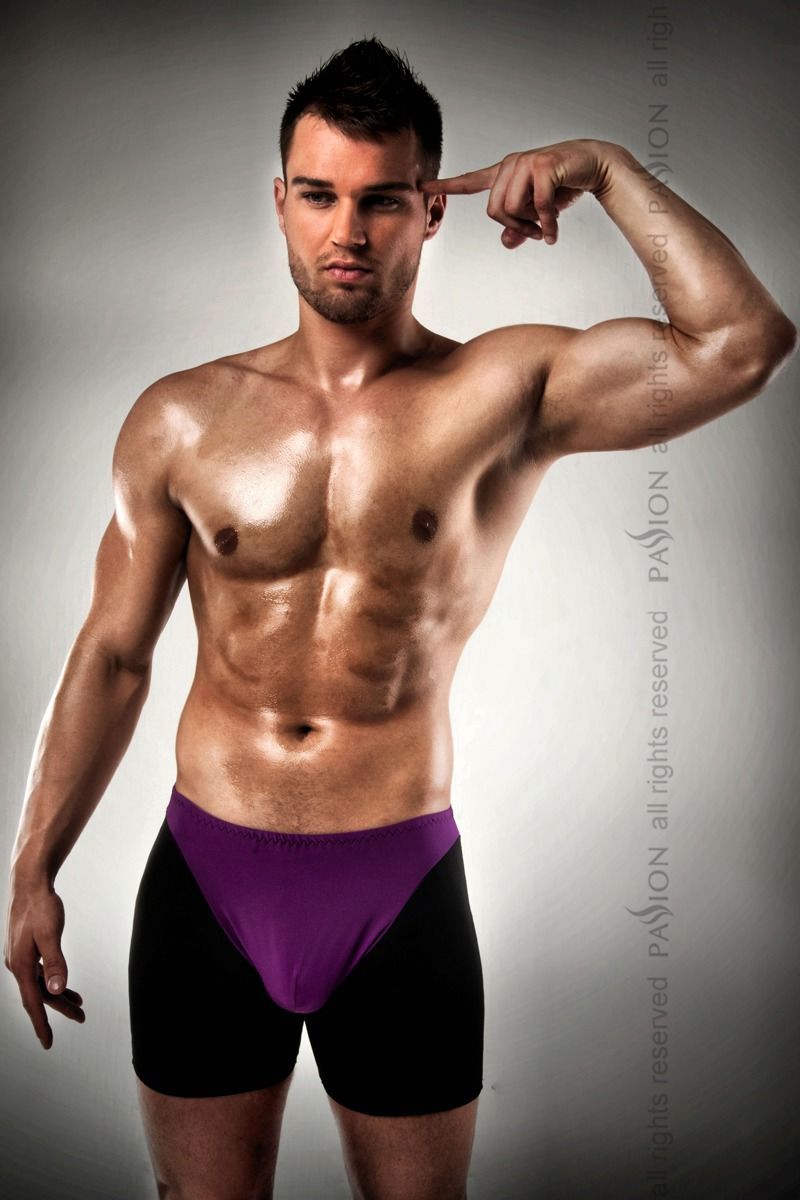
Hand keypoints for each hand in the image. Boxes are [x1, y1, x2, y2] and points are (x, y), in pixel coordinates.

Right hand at [4, 882, 84, 1048]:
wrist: (29, 883)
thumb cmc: (40, 906)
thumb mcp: (49, 934)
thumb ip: (54, 962)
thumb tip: (57, 989)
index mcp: (21, 965)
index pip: (32, 1002)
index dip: (41, 1024)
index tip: (48, 1043)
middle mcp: (17, 964)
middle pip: (40, 995)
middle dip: (59, 1009)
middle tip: (81, 1018)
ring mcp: (20, 956)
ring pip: (40, 984)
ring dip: (58, 995)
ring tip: (78, 1004)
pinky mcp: (25, 948)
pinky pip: (39, 972)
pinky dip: (53, 980)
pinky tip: (63, 982)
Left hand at [421, 138, 615, 248]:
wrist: (595, 166)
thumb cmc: (565, 186)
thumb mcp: (539, 213)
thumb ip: (521, 228)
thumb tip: (506, 242)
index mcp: (505, 174)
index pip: (470, 181)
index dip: (446, 186)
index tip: (422, 185)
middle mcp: (511, 165)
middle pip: (494, 212)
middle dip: (514, 229)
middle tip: (534, 234)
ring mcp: (526, 163)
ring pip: (511, 210)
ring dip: (531, 227)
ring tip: (547, 227)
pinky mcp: (542, 166)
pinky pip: (536, 206)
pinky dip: (547, 224)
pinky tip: (554, 231)